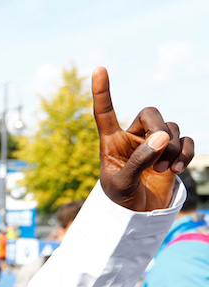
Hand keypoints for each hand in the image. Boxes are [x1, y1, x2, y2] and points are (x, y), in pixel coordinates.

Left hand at [92, 67, 194, 210]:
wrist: (137, 216)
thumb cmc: (121, 200)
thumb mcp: (123, 183)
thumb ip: (139, 160)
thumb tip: (163, 137)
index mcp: (111, 142)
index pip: (105, 112)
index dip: (102, 92)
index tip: (98, 69)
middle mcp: (133, 138)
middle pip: (151, 113)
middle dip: (159, 129)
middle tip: (159, 153)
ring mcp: (153, 144)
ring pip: (171, 128)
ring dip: (172, 148)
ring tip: (163, 170)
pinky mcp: (172, 154)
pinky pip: (187, 141)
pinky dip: (186, 153)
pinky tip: (177, 169)